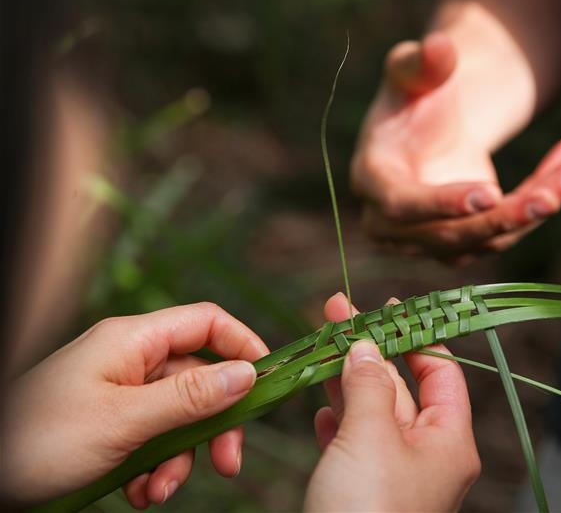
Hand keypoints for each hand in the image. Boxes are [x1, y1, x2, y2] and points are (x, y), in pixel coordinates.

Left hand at [1, 302, 268, 507]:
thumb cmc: (39, 440)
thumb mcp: (123, 421)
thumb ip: (190, 397)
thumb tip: (247, 374)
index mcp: (132, 340)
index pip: (207, 322)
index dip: (243, 346)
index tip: (266, 384)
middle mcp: (129, 359)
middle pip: (199, 377)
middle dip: (214, 424)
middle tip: (226, 464)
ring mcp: (117, 392)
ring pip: (177, 416)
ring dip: (179, 458)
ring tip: (159, 492)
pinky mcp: (107, 424)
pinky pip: (151, 438)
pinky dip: (154, 468)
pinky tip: (138, 493)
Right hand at [304, 294, 479, 510]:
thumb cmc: (367, 512)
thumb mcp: (370, 436)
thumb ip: (369, 384)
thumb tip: (366, 345)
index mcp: (448, 441)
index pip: (441, 372)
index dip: (416, 336)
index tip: (387, 308)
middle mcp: (427, 456)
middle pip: (402, 387)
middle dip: (370, 350)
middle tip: (337, 312)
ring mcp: (394, 476)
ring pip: (373, 414)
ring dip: (347, 381)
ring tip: (321, 348)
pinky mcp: (364, 493)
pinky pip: (354, 446)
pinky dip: (338, 422)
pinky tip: (322, 407)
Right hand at [352, 31, 560, 262]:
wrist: (429, 127)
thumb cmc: (414, 97)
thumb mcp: (412, 72)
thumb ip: (420, 61)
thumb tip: (439, 46)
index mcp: (372, 179)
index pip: (400, 204)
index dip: (441, 203)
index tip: (490, 192)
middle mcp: (393, 223)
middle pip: (450, 236)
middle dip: (505, 217)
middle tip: (551, 196)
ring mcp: (430, 240)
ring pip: (487, 239)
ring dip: (535, 208)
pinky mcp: (466, 244)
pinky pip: (508, 232)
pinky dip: (542, 202)